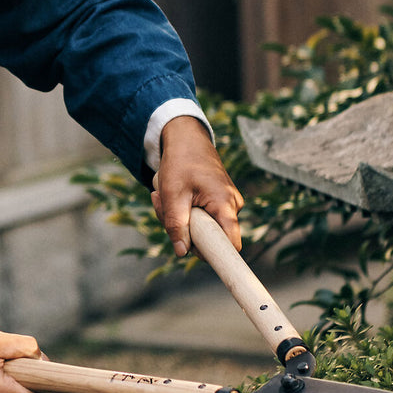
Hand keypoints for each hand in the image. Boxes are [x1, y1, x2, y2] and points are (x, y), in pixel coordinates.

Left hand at [150, 115, 243, 254]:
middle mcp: (232, 206)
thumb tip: (181, 252)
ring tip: (163, 195)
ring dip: (178, 217)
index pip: (230, 245)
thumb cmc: (181, 162)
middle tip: (161, 205)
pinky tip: (172, 195)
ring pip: (202, 227)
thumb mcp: (173, 195)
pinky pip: (201, 217)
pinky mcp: (217, 201)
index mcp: (225, 205)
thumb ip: (176, 225)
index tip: (191, 249)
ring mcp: (226, 204)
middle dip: (182, 228)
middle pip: (210, 237)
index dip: (212, 253)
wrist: (186, 139)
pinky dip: (182, 210)